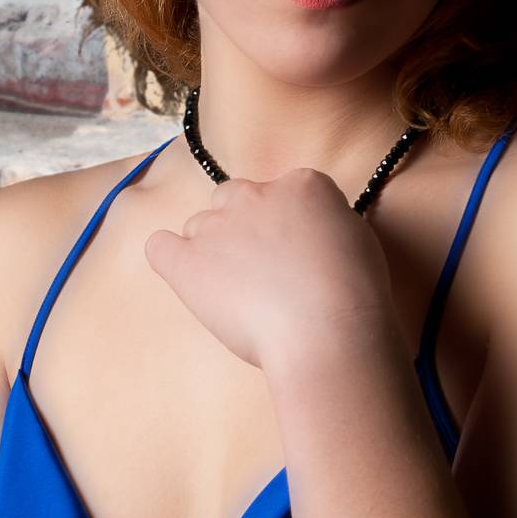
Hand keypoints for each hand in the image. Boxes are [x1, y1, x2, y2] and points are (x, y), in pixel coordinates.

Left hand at [143, 166, 396, 379]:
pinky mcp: (188, 261)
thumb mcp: (357, 240)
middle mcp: (254, 195)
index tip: (297, 252)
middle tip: (262, 269)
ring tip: (233, 290)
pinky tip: (184, 274)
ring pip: (199, 225)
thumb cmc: (354, 296)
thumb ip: (323, 224)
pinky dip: (168, 257)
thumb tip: (307, 233)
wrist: (327, 332)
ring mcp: (216, 226)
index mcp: (301, 185)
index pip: (285, 191)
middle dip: (242, 226)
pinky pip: (159, 246)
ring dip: (211, 248)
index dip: (288, 223)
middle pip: (234, 198)